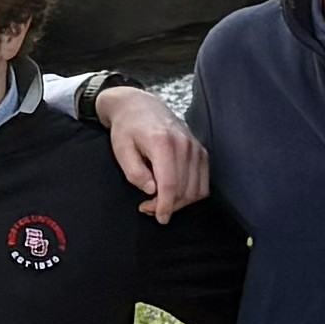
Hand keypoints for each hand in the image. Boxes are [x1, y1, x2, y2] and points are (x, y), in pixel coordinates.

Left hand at [98, 81, 207, 219]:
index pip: (171, 183)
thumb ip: (135, 172)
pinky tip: (173, 194)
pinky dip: (191, 194)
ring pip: (197, 189)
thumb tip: (152, 190)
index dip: (165, 205)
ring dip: (180, 203)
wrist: (139, 106)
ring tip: (158, 201)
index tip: (159, 217)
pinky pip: (203, 182)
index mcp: (163, 143)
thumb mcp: (121, 150)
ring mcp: (196, 147)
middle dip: (169, 206)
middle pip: (185, 190)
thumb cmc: (127, 129)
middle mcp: (185, 145)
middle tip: (147, 207)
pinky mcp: (201, 151)